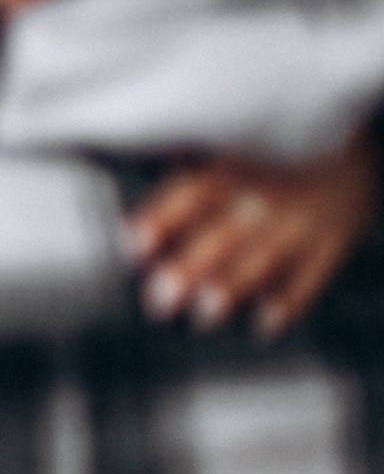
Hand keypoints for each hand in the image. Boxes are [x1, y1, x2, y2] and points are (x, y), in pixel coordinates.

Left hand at [130, 136, 376, 338]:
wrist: (348, 150)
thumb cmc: (270, 160)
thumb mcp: (227, 157)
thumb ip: (180, 190)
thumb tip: (125, 225)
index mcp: (230, 172)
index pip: (190, 194)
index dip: (160, 220)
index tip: (134, 246)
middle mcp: (262, 199)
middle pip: (222, 233)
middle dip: (190, 266)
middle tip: (161, 297)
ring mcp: (299, 223)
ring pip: (264, 257)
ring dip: (233, 286)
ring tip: (206, 313)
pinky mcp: (332, 244)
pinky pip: (313, 276)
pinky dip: (290, 302)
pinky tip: (266, 324)